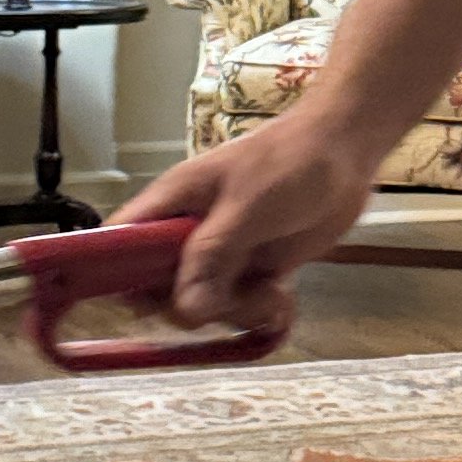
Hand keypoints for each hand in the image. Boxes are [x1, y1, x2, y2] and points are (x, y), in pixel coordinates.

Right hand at [117, 111, 386, 333]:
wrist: (345, 151)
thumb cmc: (291, 162)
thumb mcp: (247, 206)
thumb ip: (212, 256)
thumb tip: (183, 310)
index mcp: (172, 204)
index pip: (119, 243)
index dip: (116, 276)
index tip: (140, 306)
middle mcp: (188, 232)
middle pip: (160, 289)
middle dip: (192, 306)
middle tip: (228, 298)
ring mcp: (222, 254)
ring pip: (204, 304)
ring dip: (235, 310)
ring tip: (269, 292)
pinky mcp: (253, 269)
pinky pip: (240, 306)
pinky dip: (259, 310)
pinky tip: (282, 296)